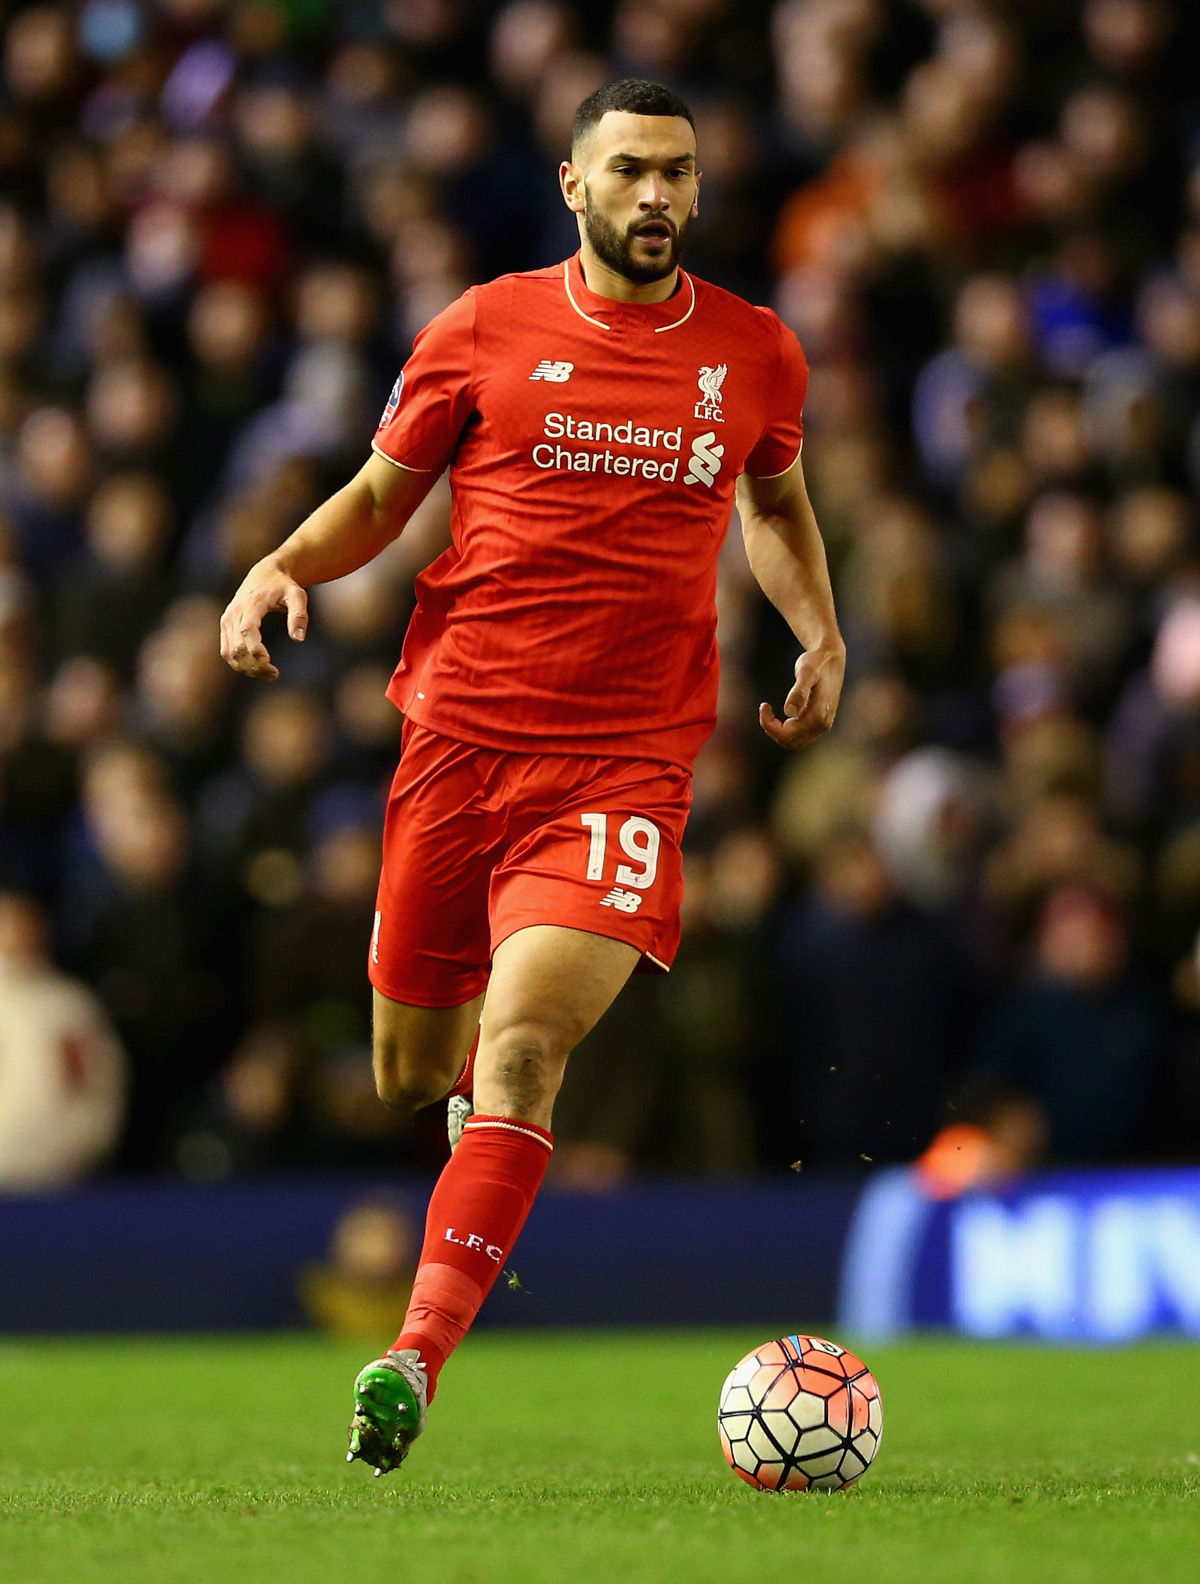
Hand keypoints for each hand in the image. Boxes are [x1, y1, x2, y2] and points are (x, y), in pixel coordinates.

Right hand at [219, 561, 308, 679]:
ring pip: (229, 651)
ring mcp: (227, 620)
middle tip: (274, 674)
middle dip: (254, 664)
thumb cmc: (283, 585)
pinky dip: (238, 663)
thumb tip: (298, 639)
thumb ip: (299, 614)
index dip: (255, 650)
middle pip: (237, 646)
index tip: (269, 664)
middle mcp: (234, 613)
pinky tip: (255, 669)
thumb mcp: (297, 594)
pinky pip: (226, 650)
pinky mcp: (225, 626)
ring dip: (246, 668)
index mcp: (250, 604)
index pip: (247, 630)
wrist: (264, 574)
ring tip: (268, 674)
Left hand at [759, 644, 845, 749]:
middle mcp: (822, 725)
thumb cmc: (816, 662)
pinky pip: (800, 736)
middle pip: (790, 742)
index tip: (763, 705)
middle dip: (773, 730)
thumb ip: (799, 692)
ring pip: (794, 742)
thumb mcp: (806, 672)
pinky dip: (786, 730)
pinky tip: (782, 713)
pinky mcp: (820, 723)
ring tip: (770, 711)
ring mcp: (823, 725)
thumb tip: (789, 712)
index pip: (787, 734)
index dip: (770, 725)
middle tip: (764, 708)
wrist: (832, 658)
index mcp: (818, 715)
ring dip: (779, 731)